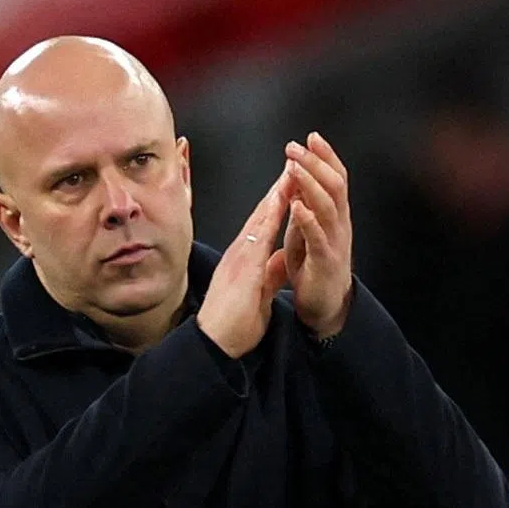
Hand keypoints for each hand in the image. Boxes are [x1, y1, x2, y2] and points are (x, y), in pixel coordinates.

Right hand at [197, 167, 294, 357]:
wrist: (214, 345)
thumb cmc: (233, 324)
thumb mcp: (259, 294)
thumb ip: (269, 275)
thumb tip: (280, 260)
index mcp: (245, 260)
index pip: (265, 225)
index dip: (279, 203)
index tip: (292, 183)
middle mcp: (240, 253)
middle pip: (263, 215)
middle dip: (279, 188)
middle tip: (294, 162)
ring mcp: (240, 258)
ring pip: (261, 218)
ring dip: (276, 193)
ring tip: (291, 170)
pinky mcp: (243, 268)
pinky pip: (260, 236)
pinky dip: (271, 215)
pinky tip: (280, 200)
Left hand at [283, 132, 353, 337]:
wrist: (326, 308)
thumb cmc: (314, 269)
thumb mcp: (308, 232)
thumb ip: (304, 208)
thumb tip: (294, 182)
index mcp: (335, 216)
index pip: (335, 178)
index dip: (325, 157)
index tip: (310, 136)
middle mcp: (340, 225)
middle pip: (334, 185)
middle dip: (315, 163)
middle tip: (295, 145)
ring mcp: (335, 243)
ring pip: (328, 206)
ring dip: (310, 184)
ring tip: (295, 167)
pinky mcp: (326, 262)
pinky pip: (318, 237)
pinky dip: (307, 219)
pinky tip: (296, 206)